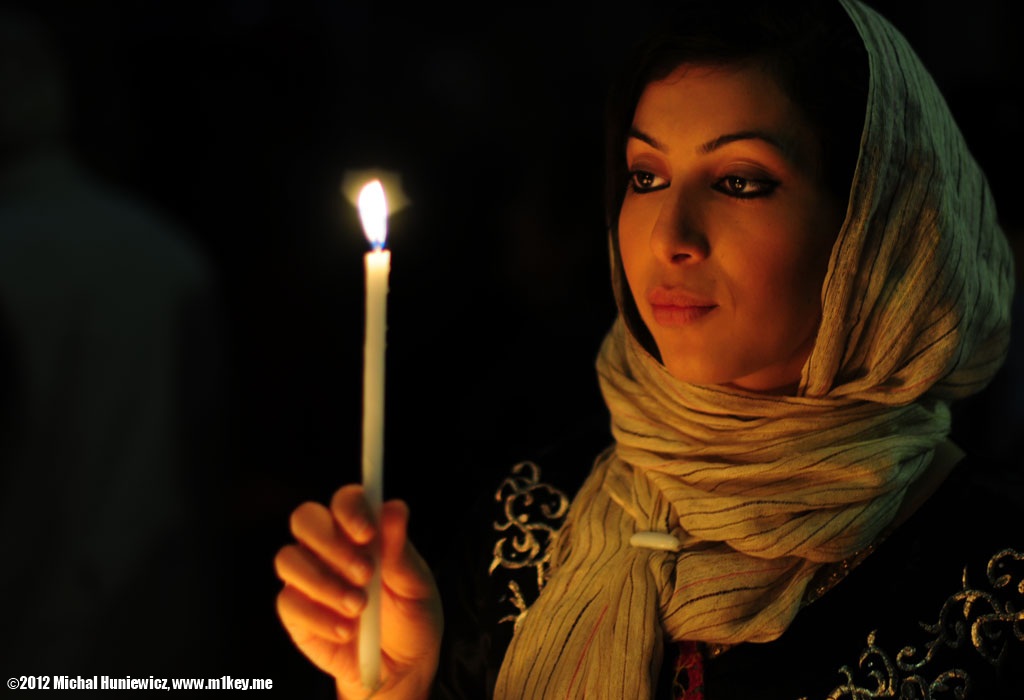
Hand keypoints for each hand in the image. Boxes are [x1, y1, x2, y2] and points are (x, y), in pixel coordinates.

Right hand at [275, 485, 442, 698]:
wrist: (399, 667)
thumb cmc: (410, 617)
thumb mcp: (416, 586)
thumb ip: (400, 550)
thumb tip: (394, 508)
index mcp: (361, 530)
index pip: (344, 501)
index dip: (350, 510)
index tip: (368, 533)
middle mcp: (328, 547)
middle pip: (305, 519)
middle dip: (330, 543)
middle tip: (364, 572)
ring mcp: (307, 577)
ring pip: (289, 559)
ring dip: (325, 583)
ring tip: (359, 607)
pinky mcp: (295, 611)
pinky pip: (289, 602)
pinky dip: (320, 617)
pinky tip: (347, 631)